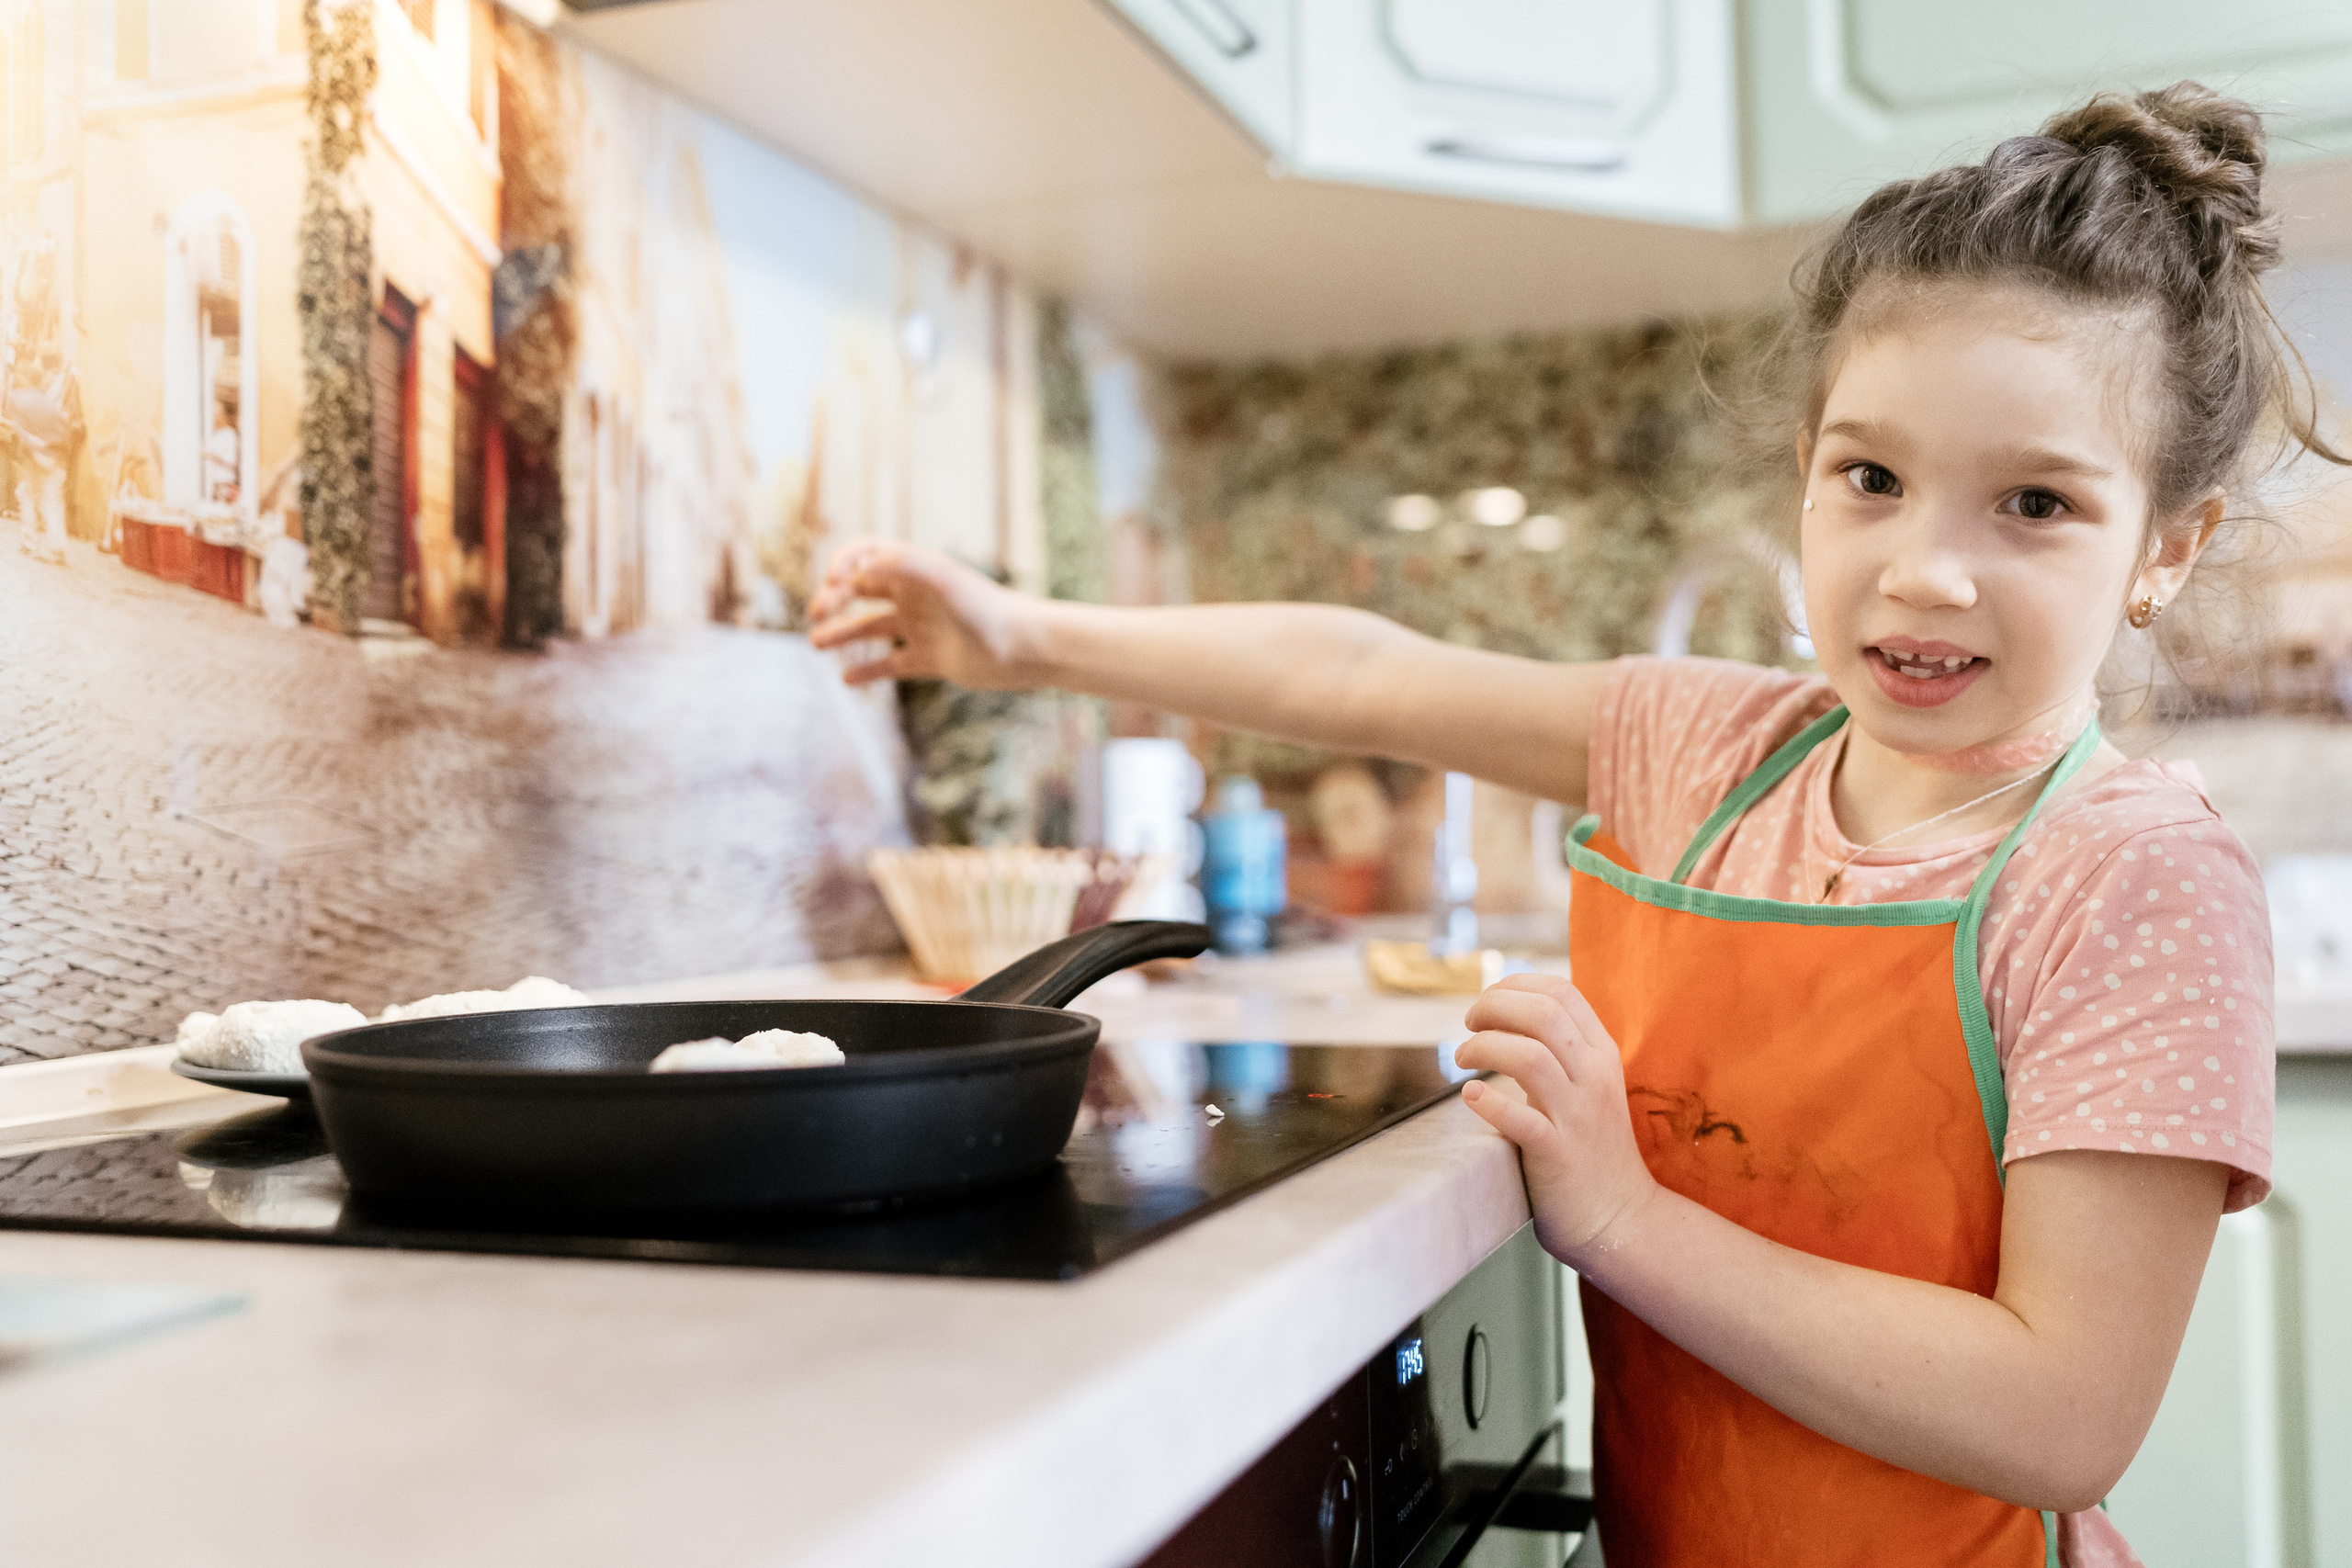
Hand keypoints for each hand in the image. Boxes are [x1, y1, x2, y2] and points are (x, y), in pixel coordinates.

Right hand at [806, 540, 1033, 688]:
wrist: (1024, 649)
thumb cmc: (986, 609)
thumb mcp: (941, 580)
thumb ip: (899, 566)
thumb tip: (855, 569)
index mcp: (917, 569)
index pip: (868, 554)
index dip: (844, 564)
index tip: (832, 583)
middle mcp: (916, 596)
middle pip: (862, 590)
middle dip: (834, 598)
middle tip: (816, 613)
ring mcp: (922, 627)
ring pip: (871, 628)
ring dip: (841, 633)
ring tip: (815, 643)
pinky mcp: (930, 659)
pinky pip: (891, 664)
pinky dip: (868, 670)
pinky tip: (847, 678)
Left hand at [1454, 974, 1656, 1265]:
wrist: (1621, 1218)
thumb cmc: (1590, 1148)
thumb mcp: (1586, 1087)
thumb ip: (1559, 1051)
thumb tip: (1505, 1014)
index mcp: (1601, 1054)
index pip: (1561, 991)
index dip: (1515, 985)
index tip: (1488, 1002)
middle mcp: (1594, 1077)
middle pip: (1542, 1013)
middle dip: (1493, 1007)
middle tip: (1469, 1025)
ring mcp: (1578, 1115)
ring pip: (1529, 1055)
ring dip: (1484, 1047)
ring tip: (1462, 1059)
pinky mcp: (1557, 1154)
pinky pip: (1520, 1118)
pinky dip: (1488, 1101)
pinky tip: (1471, 1096)